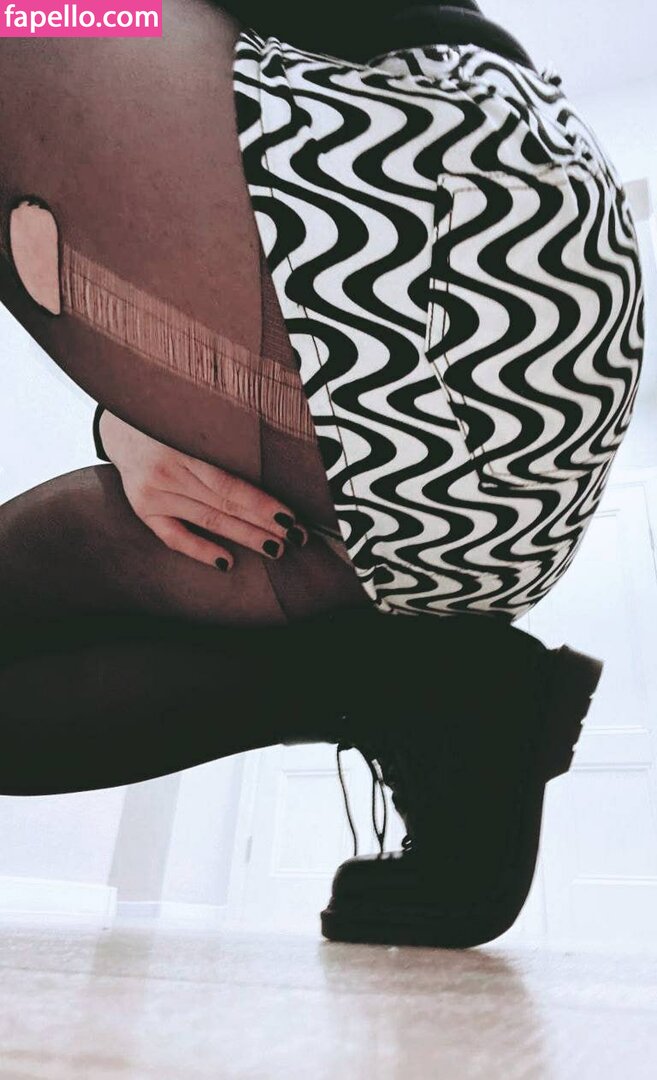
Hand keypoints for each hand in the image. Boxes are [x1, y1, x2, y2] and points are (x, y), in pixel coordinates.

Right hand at [98, 411, 307, 570]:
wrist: (120, 421)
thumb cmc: (169, 417)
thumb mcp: (195, 415)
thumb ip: (225, 433)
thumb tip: (274, 450)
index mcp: (182, 446)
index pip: (230, 484)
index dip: (262, 503)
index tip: (291, 516)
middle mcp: (166, 474)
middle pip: (224, 505)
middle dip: (264, 523)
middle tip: (296, 537)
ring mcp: (153, 495)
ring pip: (207, 521)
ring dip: (244, 537)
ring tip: (275, 548)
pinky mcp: (144, 510)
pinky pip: (174, 537)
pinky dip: (200, 550)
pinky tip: (227, 562)